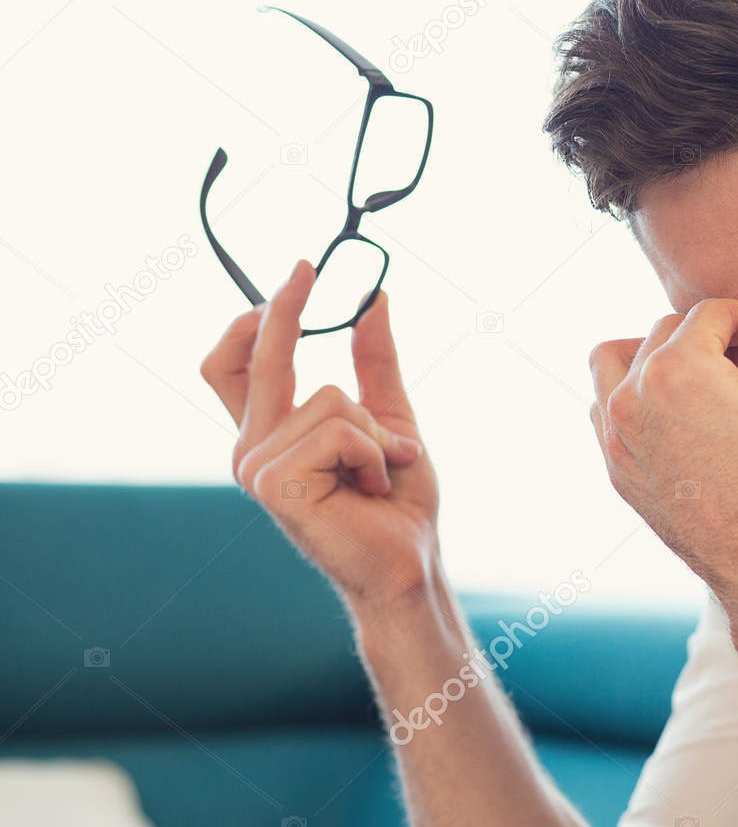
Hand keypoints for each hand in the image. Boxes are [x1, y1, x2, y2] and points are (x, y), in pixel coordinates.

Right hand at [200, 260, 441, 611]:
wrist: (410, 560)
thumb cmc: (398, 501)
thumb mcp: (390, 416)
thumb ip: (375, 362)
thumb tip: (374, 300)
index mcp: (271, 434)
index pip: (238, 365)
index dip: (255, 319)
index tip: (298, 273)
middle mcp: (253, 449)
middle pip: (260, 361)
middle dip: (284, 309)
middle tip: (306, 267)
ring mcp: (257, 468)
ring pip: (330, 398)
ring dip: (375, 431)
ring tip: (380, 469)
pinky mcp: (276, 485)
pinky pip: (337, 430)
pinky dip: (371, 451)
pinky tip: (371, 485)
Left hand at [589, 291, 737, 621]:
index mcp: (677, 369)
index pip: (713, 313)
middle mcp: (632, 396)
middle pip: (668, 330)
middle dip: (712, 336)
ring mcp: (614, 434)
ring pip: (617, 360)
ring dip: (655, 354)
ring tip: (701, 374)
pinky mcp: (614, 466)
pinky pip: (607, 408)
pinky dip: (635, 396)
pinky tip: (678, 413)